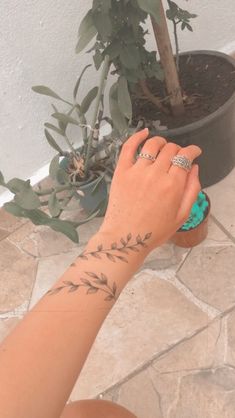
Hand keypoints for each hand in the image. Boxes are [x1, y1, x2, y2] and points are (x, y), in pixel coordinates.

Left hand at [99, 128, 201, 250]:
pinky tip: (144, 132)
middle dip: (178, 149)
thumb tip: (195, 168)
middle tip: (177, 156)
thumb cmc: (155, 231)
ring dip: (161, 142)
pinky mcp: (121, 172)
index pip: (185, 157)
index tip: (194, 152)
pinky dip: (137, 136)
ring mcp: (136, 171)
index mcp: (172, 185)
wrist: (126, 238)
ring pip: (152, 145)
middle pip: (170, 149)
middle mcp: (155, 174)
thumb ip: (192, 190)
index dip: (192, 151)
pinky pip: (128, 147)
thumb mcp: (181, 215)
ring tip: (163, 146)